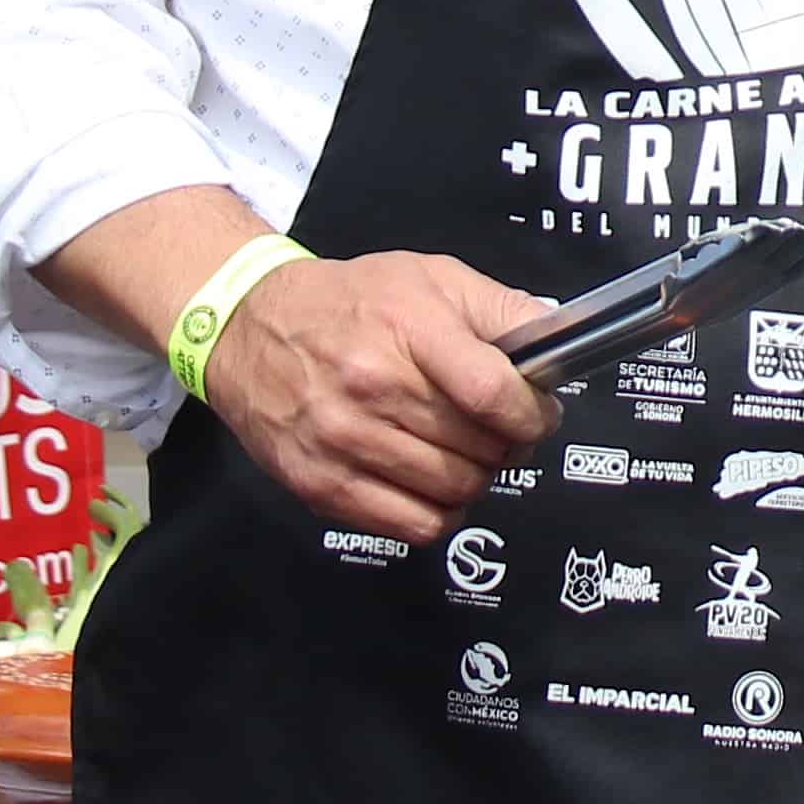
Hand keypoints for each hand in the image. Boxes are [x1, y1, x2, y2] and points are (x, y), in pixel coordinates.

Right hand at [193, 249, 557, 543]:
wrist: (249, 328)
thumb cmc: (350, 301)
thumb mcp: (431, 277)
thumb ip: (499, 308)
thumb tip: (554, 341)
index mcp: (407, 329)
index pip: (492, 392)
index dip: (532, 414)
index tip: (538, 413)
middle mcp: (372, 387)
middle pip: (479, 448)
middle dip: (510, 445)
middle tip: (503, 431)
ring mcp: (343, 441)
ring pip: (453, 490)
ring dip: (477, 478)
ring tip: (468, 453)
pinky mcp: (321, 484)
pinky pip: (412, 525)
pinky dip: (440, 513)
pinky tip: (436, 485)